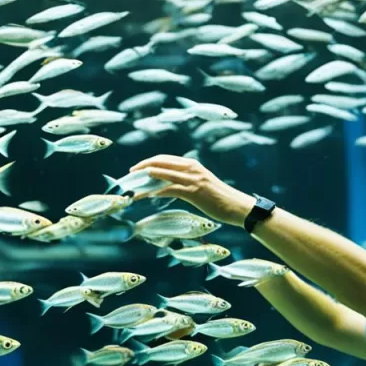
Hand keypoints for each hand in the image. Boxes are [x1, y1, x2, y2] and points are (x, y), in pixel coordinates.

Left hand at [129, 154, 256, 227]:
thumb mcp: (203, 184)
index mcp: (192, 164)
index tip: (137, 169)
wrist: (237, 206)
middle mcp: (191, 168)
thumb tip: (172, 185)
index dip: (148, 162)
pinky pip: (168, 190)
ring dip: (144, 181)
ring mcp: (192, 179)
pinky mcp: (193, 192)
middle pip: (160, 163)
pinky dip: (154, 192)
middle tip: (129, 175)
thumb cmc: (220, 199)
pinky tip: (146, 196)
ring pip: (162, 175)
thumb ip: (188, 181)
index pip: (164, 159)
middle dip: (141, 167)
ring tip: (132, 187)